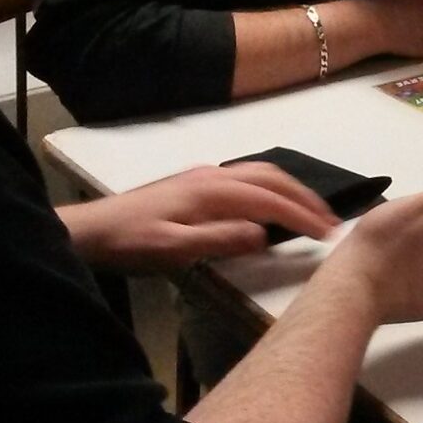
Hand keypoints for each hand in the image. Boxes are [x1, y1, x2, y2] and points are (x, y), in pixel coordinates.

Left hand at [63, 162, 338, 271]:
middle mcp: (213, 176)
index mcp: (213, 191)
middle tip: (331, 221)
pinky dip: (271, 188)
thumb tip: (264, 234)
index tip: (330, 234)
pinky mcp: (196, 183)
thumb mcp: (174, 249)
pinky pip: (247, 177)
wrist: (91, 229)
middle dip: (306, 197)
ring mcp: (204, 176)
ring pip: (260, 173)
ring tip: (311, 211)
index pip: (271, 200)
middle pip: (272, 177)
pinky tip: (272, 204)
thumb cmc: (131, 243)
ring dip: (291, 189)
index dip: (303, 215)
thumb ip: (220, 239)